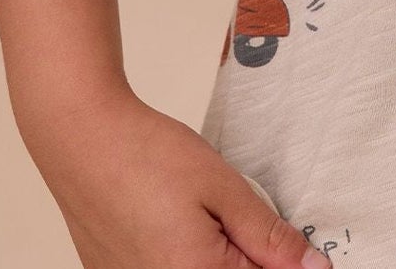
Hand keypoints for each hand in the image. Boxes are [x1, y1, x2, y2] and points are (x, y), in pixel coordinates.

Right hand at [26, 88, 323, 268]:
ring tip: (199, 216)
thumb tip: (314, 268)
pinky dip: (186, 257)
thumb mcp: (223, 187)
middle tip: (234, 216)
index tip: (293, 243)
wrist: (81, 140)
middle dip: (249, 258)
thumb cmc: (148, 156)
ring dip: (218, 257)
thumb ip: (269, 236)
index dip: (285, 261)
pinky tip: (176, 224)